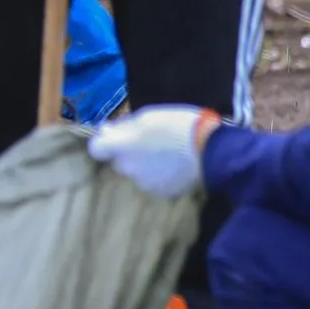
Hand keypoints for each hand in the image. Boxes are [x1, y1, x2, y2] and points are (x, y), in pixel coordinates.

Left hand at [88, 105, 216, 197]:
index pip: (96, 149)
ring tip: (169, 154)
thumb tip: (107, 130)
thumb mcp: (150, 115)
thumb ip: (124, 125)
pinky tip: (176, 166)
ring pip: (137, 173)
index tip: (117, 136)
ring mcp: (143, 184)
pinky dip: (160, 176)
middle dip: (130, 153)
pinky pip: (154, 183)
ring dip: (146, 165)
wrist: (213, 151)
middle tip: (150, 143)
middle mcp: (127, 168)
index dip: (105, 142)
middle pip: (119, 161)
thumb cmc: (180, 126)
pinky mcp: (160, 193)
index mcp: (122, 147)